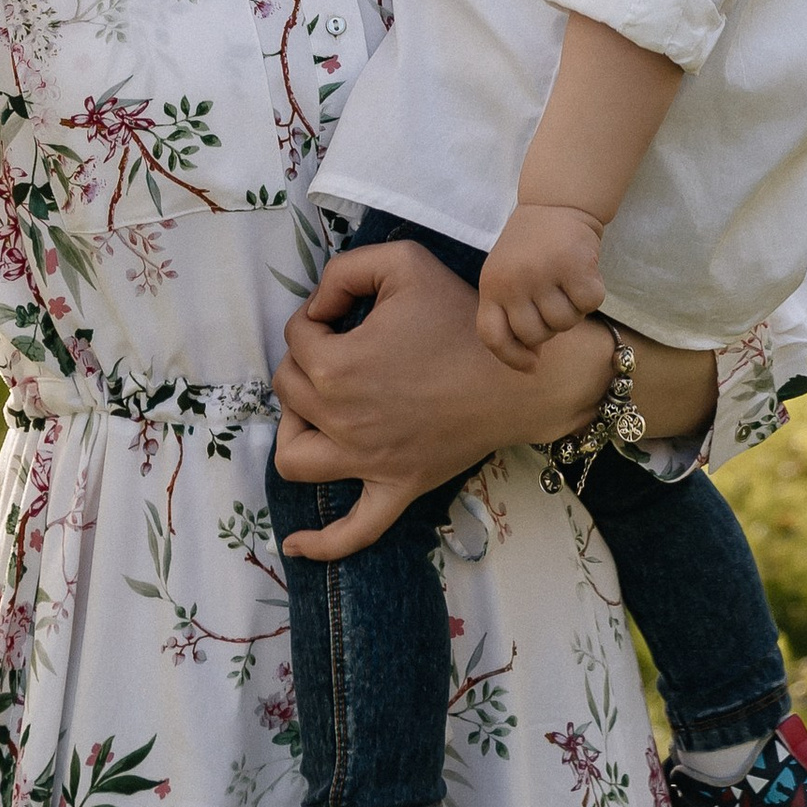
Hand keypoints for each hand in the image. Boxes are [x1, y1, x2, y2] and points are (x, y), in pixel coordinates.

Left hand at [271, 234, 614, 563]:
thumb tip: (317, 305)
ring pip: (295, 458)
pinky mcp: (396, 488)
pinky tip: (295, 544)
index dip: (318, 316)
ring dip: (295, 431)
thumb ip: (345, 270)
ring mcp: (367, 462)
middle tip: (341, 346)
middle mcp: (341, 419)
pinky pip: (352, 532)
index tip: (346, 312)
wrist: (517, 374)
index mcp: (335, 365)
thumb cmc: (461, 317)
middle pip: (288, 390)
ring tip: (316, 410)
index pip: (297, 336)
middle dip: (306, 361)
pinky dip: (319, 543)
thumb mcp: (403, 262)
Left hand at [476, 202, 606, 368]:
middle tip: (554, 300)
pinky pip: (590, 305)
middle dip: (550, 327)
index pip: (492, 336)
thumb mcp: (507, 275)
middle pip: (535, 336)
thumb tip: (532, 362)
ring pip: (565, 323)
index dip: (511, 357)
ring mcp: (543, 273)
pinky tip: (585, 275)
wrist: (556, 202)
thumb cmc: (531, 246)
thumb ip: (513, 313)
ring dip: (573, 310)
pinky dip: (592, 295)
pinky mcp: (573, 265)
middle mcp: (513, 281)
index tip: (532, 363)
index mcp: (491, 284)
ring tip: (566, 284)